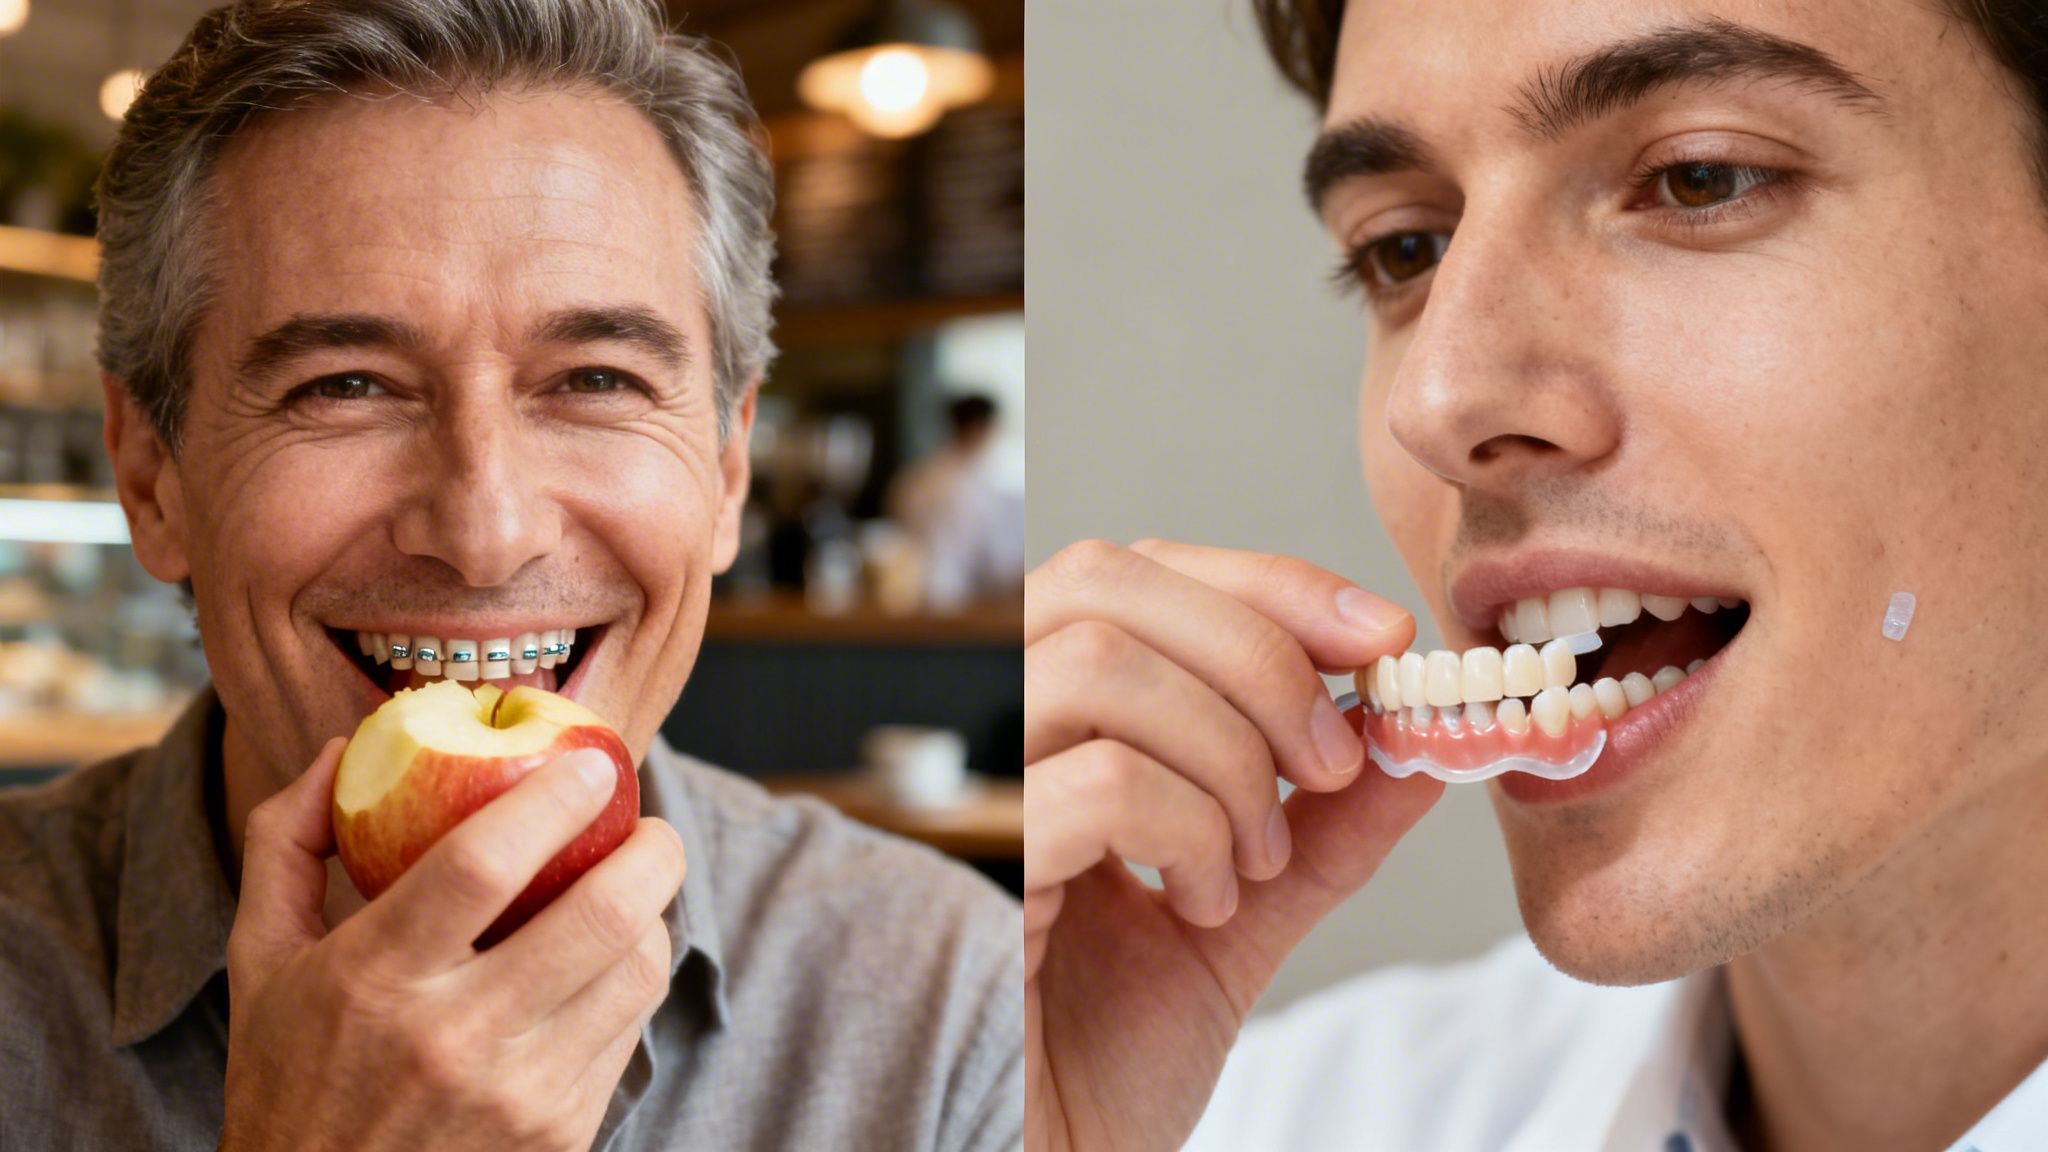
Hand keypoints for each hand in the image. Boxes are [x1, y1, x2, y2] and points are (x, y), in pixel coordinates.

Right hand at [219, 737, 685, 1151]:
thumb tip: (344, 750)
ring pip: (636, 973)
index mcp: (371, 978)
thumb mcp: (259, 963)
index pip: (483, 862)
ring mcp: (516, 1093)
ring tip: (636, 888)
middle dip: (653, 851)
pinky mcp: (559, 1134)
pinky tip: (611, 962)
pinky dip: (632, 983)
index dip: (554, 799)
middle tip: (652, 826)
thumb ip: (287, 845)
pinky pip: (629, 1032)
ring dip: (654, 916)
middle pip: (599, 915)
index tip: (591, 765)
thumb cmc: (289, 1077)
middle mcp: (452, 1037)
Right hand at [1024, 540, 1442, 1151]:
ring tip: (1259, 854)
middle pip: (1103, 580)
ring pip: (1098, 662)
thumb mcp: (1243, 918)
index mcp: (1050, 732)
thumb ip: (1319, 829)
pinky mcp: (982, 877)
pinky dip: (1191, 824)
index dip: (1262, 583)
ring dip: (1227, 748)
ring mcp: (976, 802)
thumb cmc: (1105, 1059)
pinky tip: (1206, 902)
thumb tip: (1414, 735)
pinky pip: (1097, 781)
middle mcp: (995, 743)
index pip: (1134, 575)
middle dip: (1255, 644)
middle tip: (1332, 757)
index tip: (1377, 636)